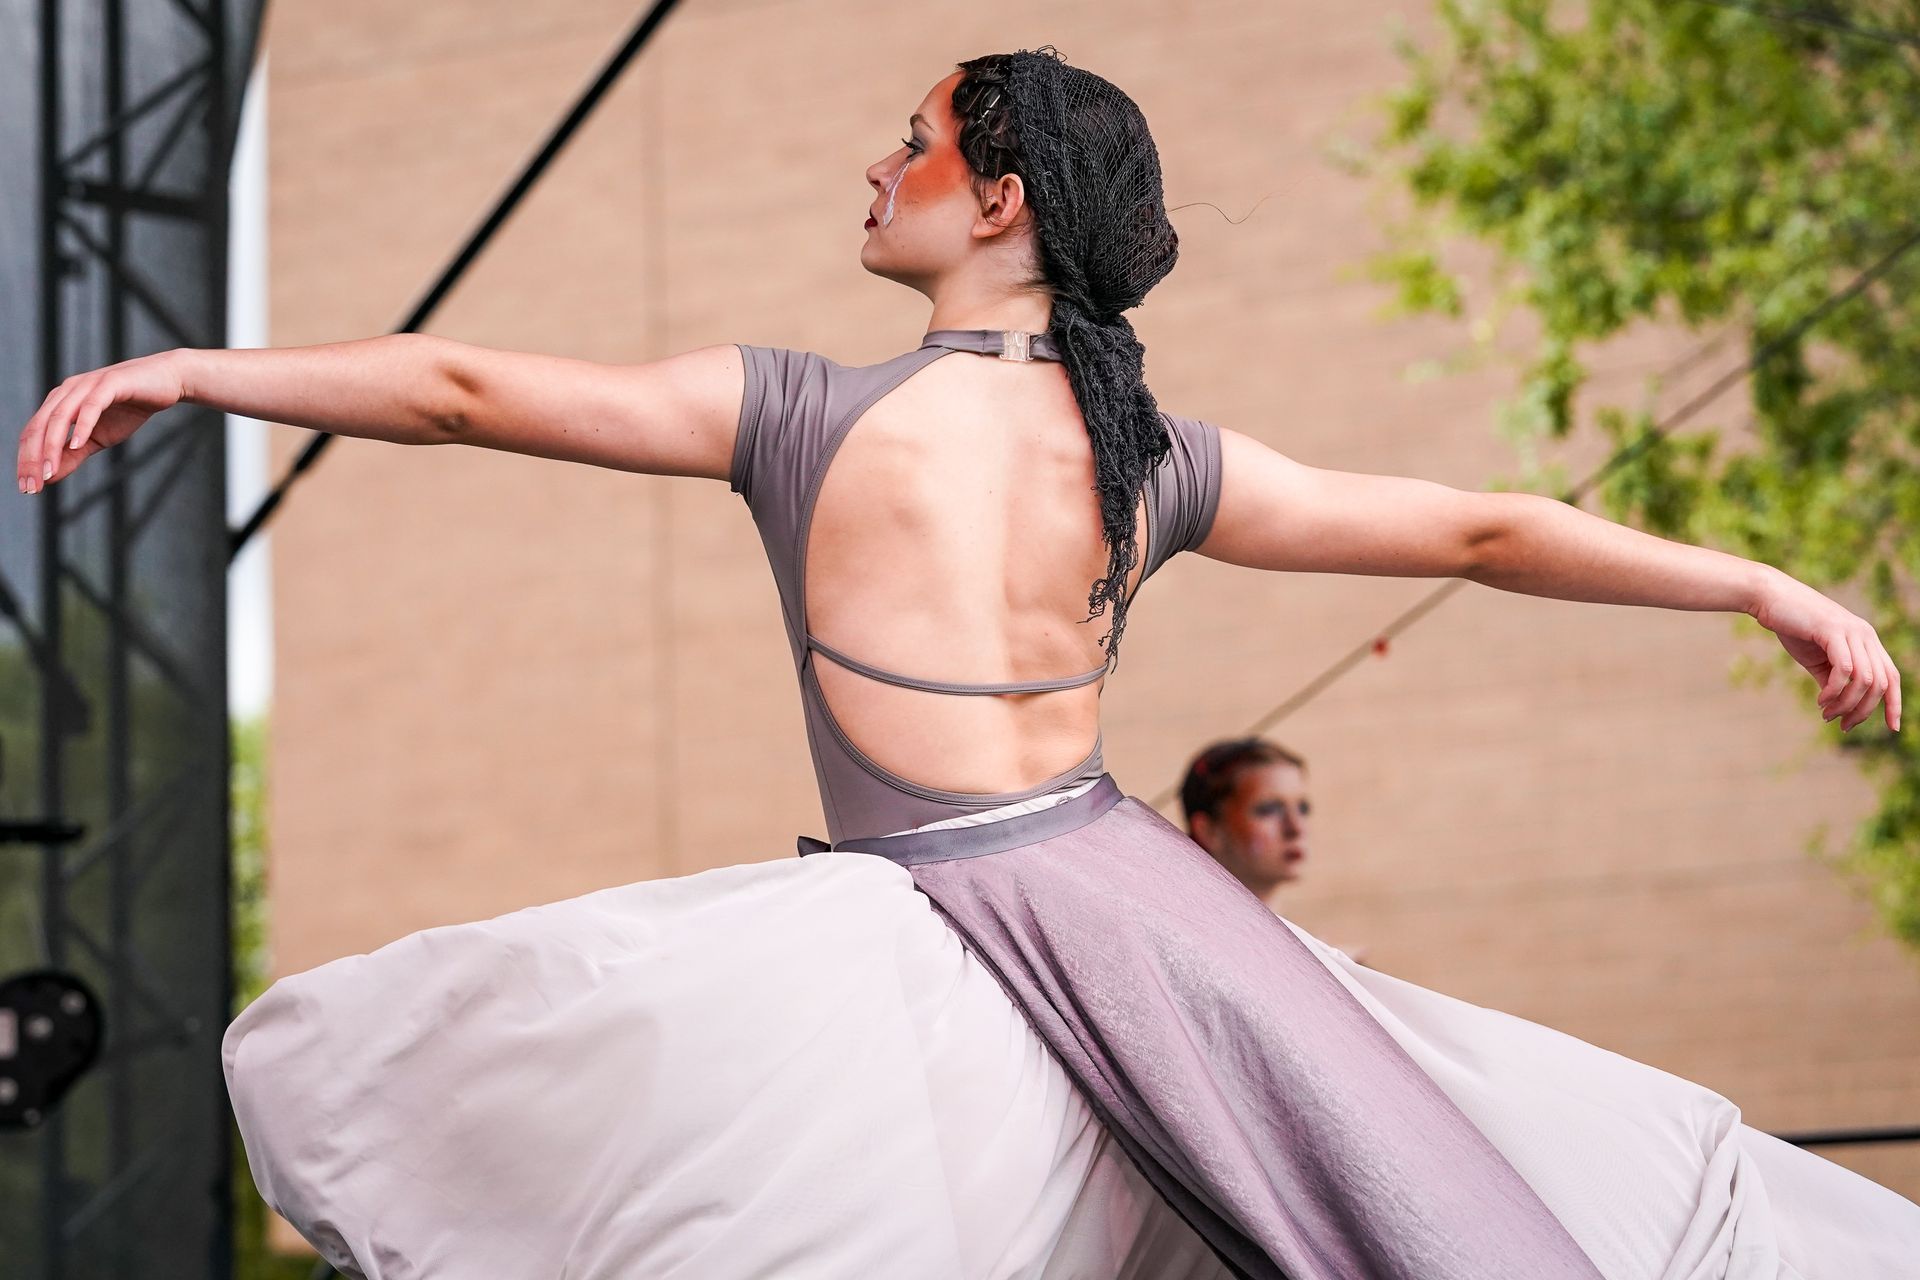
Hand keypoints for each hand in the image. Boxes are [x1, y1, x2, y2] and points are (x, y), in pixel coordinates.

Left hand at [15, 352, 185, 494]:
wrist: (166, 382)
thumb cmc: (130, 408)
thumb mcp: (99, 439)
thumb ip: (73, 455)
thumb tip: (48, 477)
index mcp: (60, 402)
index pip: (33, 432)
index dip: (26, 460)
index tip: (28, 488)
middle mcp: (67, 391)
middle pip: (39, 425)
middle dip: (33, 457)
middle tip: (32, 486)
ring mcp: (87, 385)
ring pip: (60, 416)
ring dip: (51, 445)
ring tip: (48, 470)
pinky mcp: (109, 383)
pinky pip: (90, 406)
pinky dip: (82, 425)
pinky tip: (77, 443)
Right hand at [1751, 571, 1901, 732]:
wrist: (1771, 598)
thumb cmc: (1792, 626)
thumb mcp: (1817, 658)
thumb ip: (1832, 679)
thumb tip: (1840, 705)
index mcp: (1866, 640)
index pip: (1891, 676)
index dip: (1894, 703)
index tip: (1892, 728)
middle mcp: (1866, 635)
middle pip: (1880, 683)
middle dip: (1863, 710)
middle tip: (1842, 725)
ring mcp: (1852, 631)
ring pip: (1864, 680)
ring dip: (1846, 704)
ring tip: (1826, 713)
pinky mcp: (1833, 631)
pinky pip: (1844, 670)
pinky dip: (1834, 691)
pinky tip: (1821, 700)